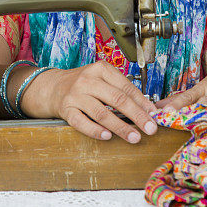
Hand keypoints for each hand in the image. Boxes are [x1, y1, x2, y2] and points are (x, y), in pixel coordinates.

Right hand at [23, 60, 157, 143]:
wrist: (52, 87)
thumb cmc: (83, 85)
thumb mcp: (101, 79)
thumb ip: (121, 90)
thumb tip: (147, 109)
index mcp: (101, 69)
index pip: (126, 87)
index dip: (142, 103)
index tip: (154, 115)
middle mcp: (88, 80)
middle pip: (117, 99)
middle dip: (137, 116)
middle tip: (150, 129)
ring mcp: (75, 94)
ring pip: (101, 112)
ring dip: (120, 127)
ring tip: (134, 137)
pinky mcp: (65, 109)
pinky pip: (82, 122)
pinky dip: (95, 131)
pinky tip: (107, 137)